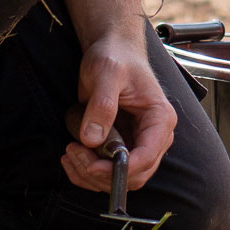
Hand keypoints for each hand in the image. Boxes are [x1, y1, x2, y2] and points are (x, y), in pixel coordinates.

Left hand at [62, 29, 177, 192]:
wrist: (111, 50)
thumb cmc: (115, 56)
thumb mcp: (107, 73)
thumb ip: (102, 104)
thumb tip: (92, 139)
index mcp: (159, 118)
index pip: (147, 157)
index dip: (120, 169)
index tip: (92, 165)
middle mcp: (153, 136)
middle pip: (134, 175)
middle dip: (102, 174)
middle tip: (75, 153)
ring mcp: (137, 143)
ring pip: (119, 179)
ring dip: (90, 175)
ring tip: (69, 152)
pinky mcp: (120, 146)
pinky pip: (107, 172)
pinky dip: (85, 171)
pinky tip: (71, 154)